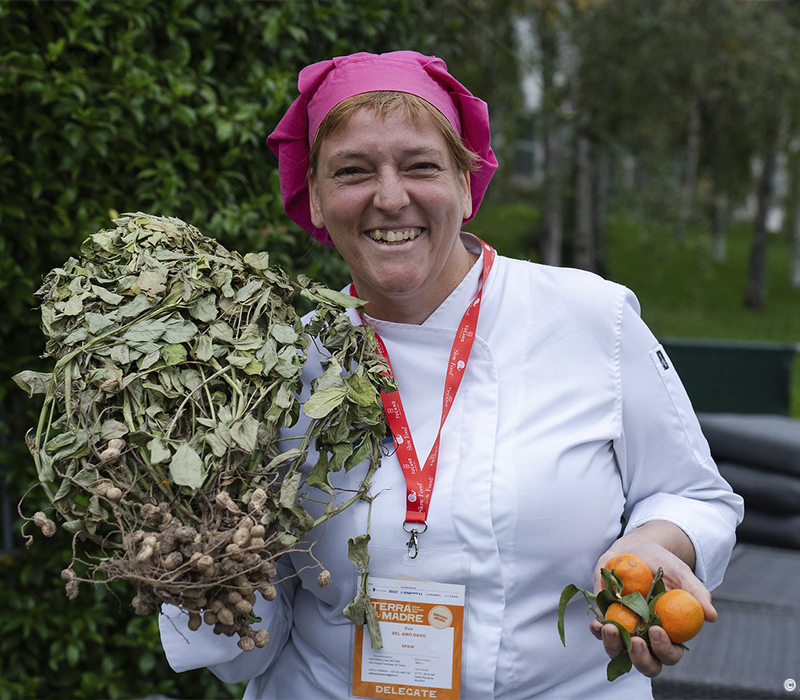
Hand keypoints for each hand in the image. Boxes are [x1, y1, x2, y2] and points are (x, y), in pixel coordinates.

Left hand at [589, 522, 716, 676]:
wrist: (637, 549)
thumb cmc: (663, 564)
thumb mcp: (681, 574)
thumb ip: (697, 594)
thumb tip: (711, 616)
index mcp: (669, 634)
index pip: (670, 655)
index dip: (665, 650)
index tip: (658, 630)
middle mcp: (646, 638)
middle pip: (645, 664)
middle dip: (640, 658)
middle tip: (635, 642)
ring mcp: (624, 630)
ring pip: (618, 652)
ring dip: (612, 645)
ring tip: (609, 629)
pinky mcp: (605, 617)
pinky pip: (600, 631)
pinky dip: (597, 630)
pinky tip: (596, 623)